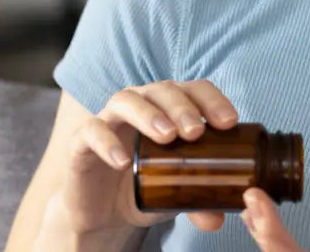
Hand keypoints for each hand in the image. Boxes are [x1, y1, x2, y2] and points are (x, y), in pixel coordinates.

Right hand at [57, 79, 240, 235]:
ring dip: (149, 114)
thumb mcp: (176, 195)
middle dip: (182, 107)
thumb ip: (196, 202)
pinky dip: (107, 141)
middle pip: (162, 89)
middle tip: (195, 132)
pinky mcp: (82, 141)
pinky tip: (123, 161)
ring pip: (126, 100)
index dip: (212, 100)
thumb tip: (217, 220)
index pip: (195, 89)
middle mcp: (142, 104)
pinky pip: (92, 131)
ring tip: (167, 137)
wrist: (103, 212)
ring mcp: (110, 119)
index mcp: (171, 108)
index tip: (228, 122)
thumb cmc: (146, 188)